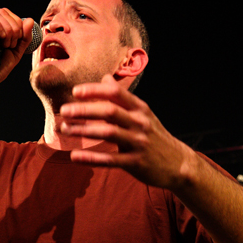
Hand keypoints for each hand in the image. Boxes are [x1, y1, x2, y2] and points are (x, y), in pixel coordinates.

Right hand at [0, 8, 33, 90]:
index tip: (17, 40)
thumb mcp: (15, 52)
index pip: (7, 14)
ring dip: (6, 28)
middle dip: (13, 27)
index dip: (17, 23)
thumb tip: (29, 20)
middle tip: (12, 44)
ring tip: (5, 44)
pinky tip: (0, 38)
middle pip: (2, 12)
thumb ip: (24, 38)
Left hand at [60, 74, 193, 188]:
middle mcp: (140, 123)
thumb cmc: (155, 136)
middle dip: (84, 110)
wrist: (178, 165)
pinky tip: (74, 156)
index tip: (75, 91)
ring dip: (83, 131)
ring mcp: (139, 143)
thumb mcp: (143, 114)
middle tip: (64, 111)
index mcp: (140, 109)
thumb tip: (105, 78)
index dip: (94, 90)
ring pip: (108, 133)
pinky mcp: (136, 163)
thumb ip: (122, 98)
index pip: (116, 94)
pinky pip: (110, 160)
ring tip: (64, 130)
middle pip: (109, 111)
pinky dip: (91, 158)